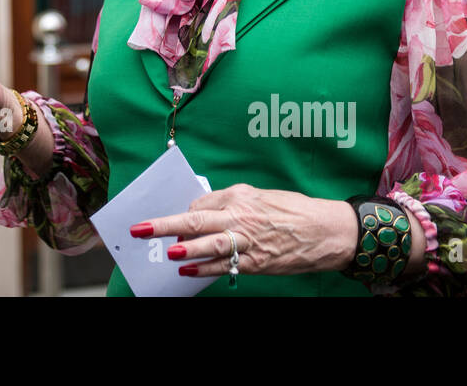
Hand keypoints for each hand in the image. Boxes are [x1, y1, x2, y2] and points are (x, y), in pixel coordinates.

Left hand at [133, 184, 357, 277]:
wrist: (325, 230)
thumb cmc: (291, 210)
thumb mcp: (258, 196)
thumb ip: (229, 202)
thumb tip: (200, 212)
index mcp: (239, 195)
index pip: (200, 204)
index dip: (180, 215)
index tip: (166, 221)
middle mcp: (240, 216)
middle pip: (196, 220)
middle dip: (165, 225)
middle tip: (141, 229)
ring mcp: (248, 240)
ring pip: (209, 244)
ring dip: (184, 249)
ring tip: (166, 253)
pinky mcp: (257, 261)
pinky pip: (224, 265)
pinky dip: (203, 269)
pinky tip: (186, 271)